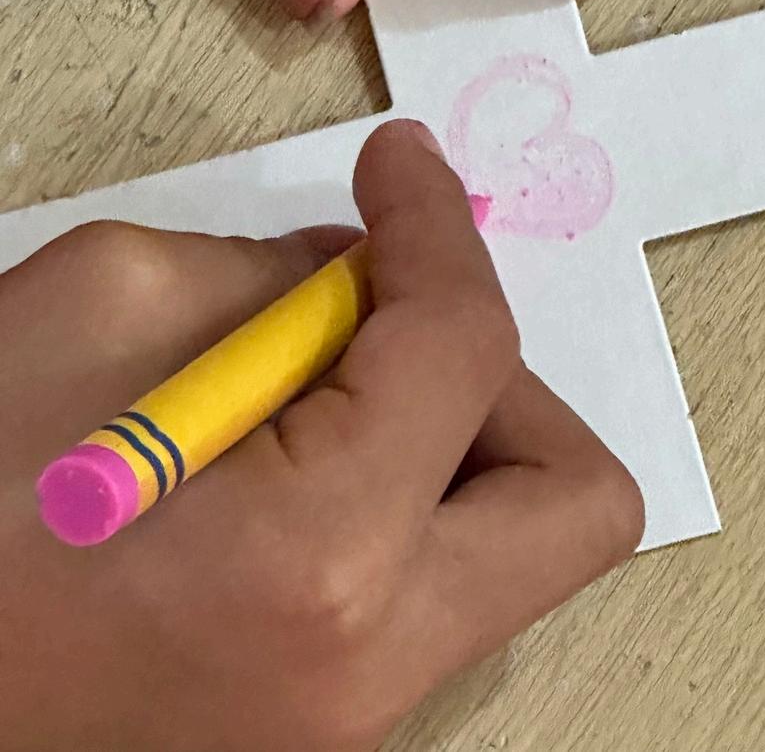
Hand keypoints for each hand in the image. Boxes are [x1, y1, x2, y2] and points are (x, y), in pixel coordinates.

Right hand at [0, 121, 641, 751]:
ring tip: (316, 378)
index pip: (468, 347)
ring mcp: (349, 722)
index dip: (439, 225)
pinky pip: (422, 588)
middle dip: (501, 374)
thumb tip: (353, 278)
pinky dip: (393, 494)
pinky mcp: (315, 730)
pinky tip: (280, 451)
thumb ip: (259, 272)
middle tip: (391, 312)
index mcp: (318, 557)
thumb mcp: (91, 311)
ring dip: (448, 433)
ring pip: (506, 550)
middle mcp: (370, 668)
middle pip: (576, 502)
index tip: (400, 165)